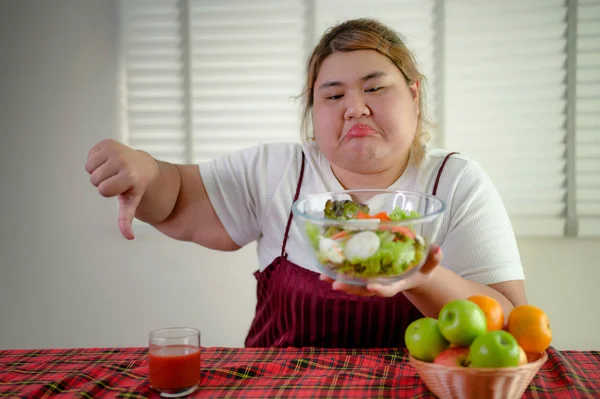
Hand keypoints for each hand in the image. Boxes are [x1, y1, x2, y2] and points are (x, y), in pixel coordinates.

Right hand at [85, 139, 158, 239]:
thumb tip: (129, 237)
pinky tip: (110, 161)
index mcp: (128, 175)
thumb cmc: (135, 187)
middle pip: (95, 180)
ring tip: (113, 170)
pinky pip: (89, 157)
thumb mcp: (132, 202)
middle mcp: (122, 160)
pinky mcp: (107, 142)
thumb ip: (127, 219)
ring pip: (89, 168)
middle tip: (117, 178)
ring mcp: (114, 149)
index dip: (109, 191)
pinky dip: (96, 160)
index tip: (121, 187)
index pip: (103, 190)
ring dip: (98, 171)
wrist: (143, 166)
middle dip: (103, 181)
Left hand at [319, 245, 442, 296]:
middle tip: (335, 284)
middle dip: (350, 287)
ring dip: (338, 280)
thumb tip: (437, 248)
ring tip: (322, 277)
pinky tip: (324, 267)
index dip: (380, 288)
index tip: (371, 286)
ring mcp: (372, 280)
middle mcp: (382, 284)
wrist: (412, 272)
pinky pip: (350, 275)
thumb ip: (434, 258)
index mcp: (397, 283)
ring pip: (353, 284)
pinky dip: (337, 272)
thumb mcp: (430, 264)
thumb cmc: (422, 267)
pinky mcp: (364, 274)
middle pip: (364, 289)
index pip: (388, 289)